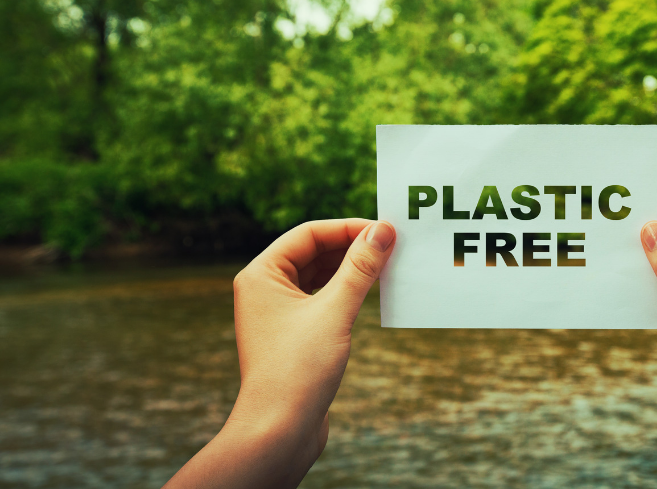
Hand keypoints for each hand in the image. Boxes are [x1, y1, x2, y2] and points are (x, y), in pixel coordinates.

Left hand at [165, 219, 395, 488]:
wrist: (279, 430)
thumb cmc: (297, 370)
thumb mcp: (335, 311)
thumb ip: (360, 268)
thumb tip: (383, 231)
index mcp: (261, 275)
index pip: (308, 234)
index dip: (347, 227)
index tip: (384, 229)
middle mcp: (265, 289)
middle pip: (314, 252)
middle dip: (352, 246)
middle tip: (392, 245)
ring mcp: (278, 313)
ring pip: (320, 276)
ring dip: (352, 269)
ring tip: (387, 265)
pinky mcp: (294, 334)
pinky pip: (323, 299)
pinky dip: (347, 292)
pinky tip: (373, 292)